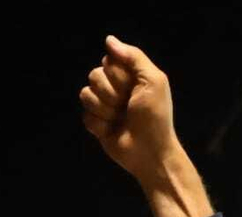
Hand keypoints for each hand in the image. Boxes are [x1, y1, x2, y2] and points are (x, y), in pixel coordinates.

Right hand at [81, 36, 180, 183]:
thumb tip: (109, 39)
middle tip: (127, 106)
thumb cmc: (156, 117)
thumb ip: (134, 57)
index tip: (133, 88)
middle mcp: (114, 88)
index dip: (117, 75)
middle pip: (94, 76)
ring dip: (104, 109)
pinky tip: (112, 131)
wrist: (150, 152)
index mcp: (129, 76)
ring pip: (85, 95)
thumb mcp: (154, 81)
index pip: (108, 61)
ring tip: (120, 119)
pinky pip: (85, 115)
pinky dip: (100, 124)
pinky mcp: (96, 124)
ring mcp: (104, 106)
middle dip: (111, 93)